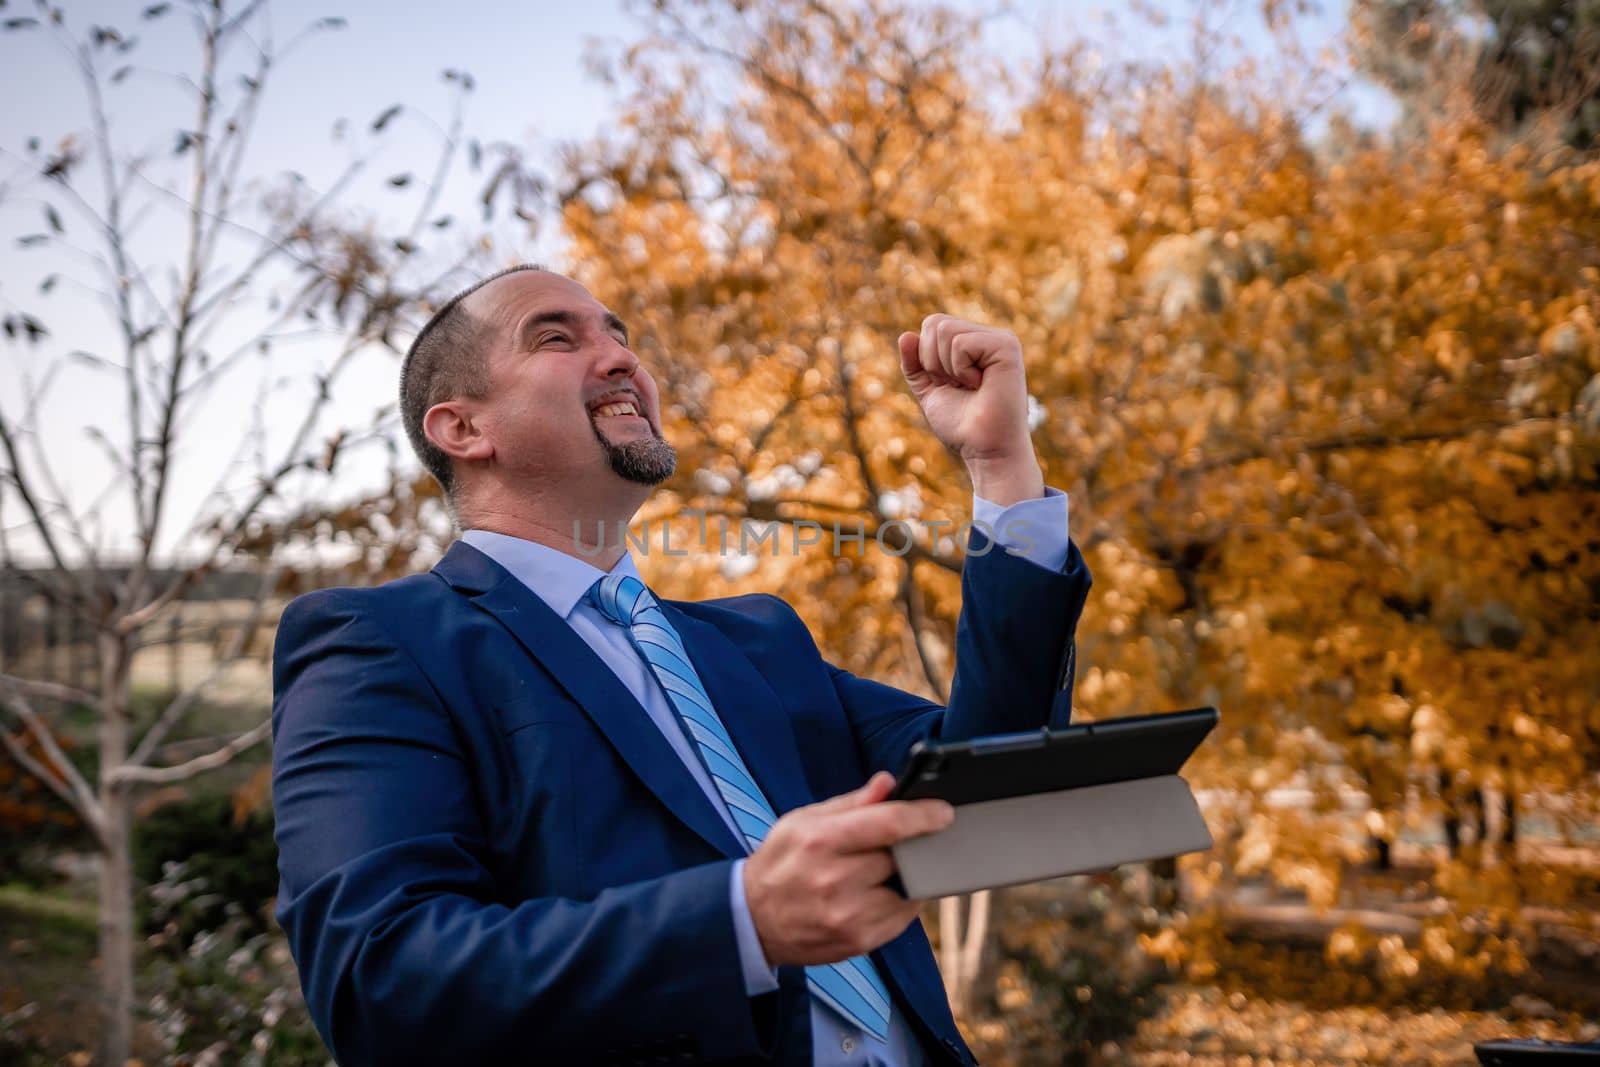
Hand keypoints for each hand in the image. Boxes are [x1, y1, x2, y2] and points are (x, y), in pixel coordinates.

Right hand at [743, 772, 953, 966]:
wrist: (752, 920)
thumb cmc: (781, 863)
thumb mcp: (803, 821)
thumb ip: (850, 803)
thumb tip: (889, 784)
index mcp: (821, 842)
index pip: (888, 824)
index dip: (923, 815)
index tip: (944, 812)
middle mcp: (836, 881)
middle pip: (902, 857)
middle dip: (909, 847)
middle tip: (904, 842)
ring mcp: (849, 916)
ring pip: (908, 890)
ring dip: (907, 877)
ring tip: (884, 871)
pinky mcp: (858, 942)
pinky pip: (902, 918)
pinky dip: (901, 902)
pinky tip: (880, 894)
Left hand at [898, 315, 1042, 505]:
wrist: (984, 449)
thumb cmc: (961, 426)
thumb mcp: (929, 391)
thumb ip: (915, 364)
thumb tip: (905, 335)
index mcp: (972, 344)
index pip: (932, 324)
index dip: (926, 358)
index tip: (949, 384)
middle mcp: (987, 337)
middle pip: (934, 322)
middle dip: (933, 361)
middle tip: (959, 385)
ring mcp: (999, 339)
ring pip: (944, 330)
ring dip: (947, 367)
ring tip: (971, 386)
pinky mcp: (1006, 346)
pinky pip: (960, 343)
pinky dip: (960, 369)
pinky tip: (981, 384)